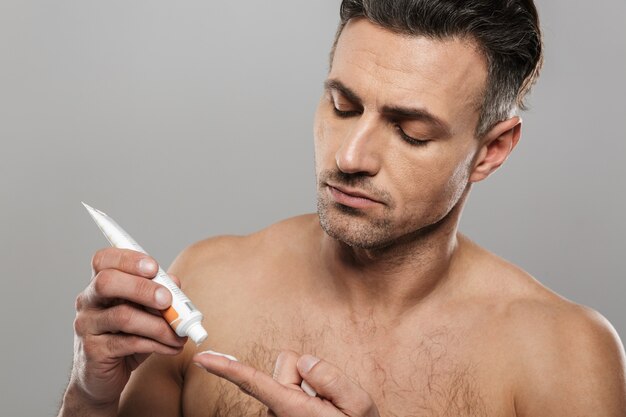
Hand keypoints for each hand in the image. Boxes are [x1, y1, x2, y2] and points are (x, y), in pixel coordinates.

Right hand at [63, 248, 186, 412]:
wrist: (101, 377)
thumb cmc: (126, 337)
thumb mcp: (144, 312)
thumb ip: (158, 293)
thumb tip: (174, 282)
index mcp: (100, 284)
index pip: (103, 260)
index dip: (128, 259)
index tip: (154, 267)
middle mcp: (87, 301)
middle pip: (107, 282)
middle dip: (142, 288)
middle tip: (167, 300)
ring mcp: (87, 326)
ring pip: (123, 316)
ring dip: (159, 325)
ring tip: (179, 334)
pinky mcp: (93, 351)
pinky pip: (128, 343)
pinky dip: (156, 344)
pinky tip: (171, 347)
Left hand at [193, 350, 380, 416]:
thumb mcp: (358, 405)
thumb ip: (332, 379)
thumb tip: (304, 361)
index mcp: (292, 409)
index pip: (255, 382)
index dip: (227, 368)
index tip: (203, 358)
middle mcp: (278, 411)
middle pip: (285, 364)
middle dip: (304, 371)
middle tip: (328, 397)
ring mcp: (277, 413)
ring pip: (289, 374)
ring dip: (305, 383)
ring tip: (325, 406)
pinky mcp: (280, 411)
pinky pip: (291, 385)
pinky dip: (304, 391)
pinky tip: (318, 408)